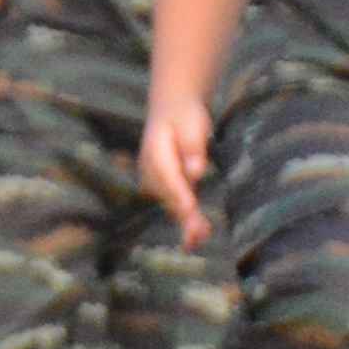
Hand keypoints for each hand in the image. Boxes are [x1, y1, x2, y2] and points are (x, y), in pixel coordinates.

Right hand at [138, 89, 213, 247]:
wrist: (171, 107)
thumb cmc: (184, 115)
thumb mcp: (193, 125)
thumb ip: (193, 147)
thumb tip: (195, 171)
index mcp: (154, 152)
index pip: (168, 177)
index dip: (178, 195)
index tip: (189, 210)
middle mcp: (150, 169)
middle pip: (168, 195)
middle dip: (183, 216)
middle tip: (196, 237)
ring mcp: (154, 178)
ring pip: (170, 202)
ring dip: (185, 222)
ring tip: (198, 240)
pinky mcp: (164, 184)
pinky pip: (174, 202)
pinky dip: (185, 217)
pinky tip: (197, 234)